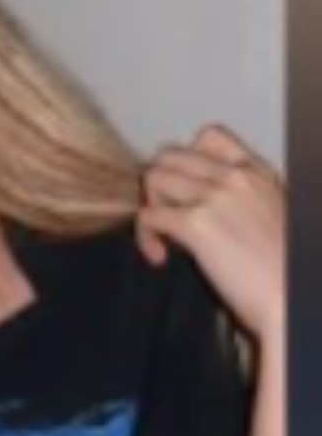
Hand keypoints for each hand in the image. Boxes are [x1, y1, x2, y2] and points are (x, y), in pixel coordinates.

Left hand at [136, 124, 285, 346]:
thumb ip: (241, 200)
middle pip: (170, 155)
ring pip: (153, 177)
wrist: (290, 298)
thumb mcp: (271, 215)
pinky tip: (159, 256)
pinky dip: (145, 236)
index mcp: (256, 172)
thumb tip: (204, 207)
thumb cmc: (282, 271)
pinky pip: (148, 215)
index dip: (184, 161)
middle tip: (165, 216)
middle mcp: (235, 177)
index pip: (207, 137)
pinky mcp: (196, 224)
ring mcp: (214, 197)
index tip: (184, 190)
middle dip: (159, 185)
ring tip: (163, 236)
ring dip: (149, 206)